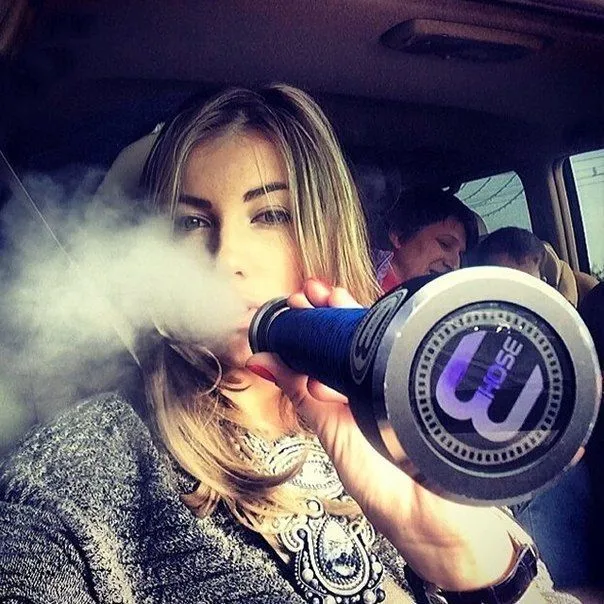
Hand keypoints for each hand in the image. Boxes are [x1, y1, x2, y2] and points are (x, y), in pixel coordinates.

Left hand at [246, 278, 515, 590]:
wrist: (465, 537)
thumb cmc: (404, 506)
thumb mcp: (348, 451)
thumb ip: (313, 408)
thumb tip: (267, 366)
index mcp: (342, 416)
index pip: (315, 366)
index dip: (303, 334)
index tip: (294, 306)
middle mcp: (368, 405)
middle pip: (344, 353)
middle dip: (327, 317)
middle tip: (313, 291)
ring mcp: (400, 401)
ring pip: (374, 352)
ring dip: (356, 320)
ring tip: (337, 293)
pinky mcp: (430, 400)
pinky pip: (408, 360)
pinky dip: (396, 335)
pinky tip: (389, 313)